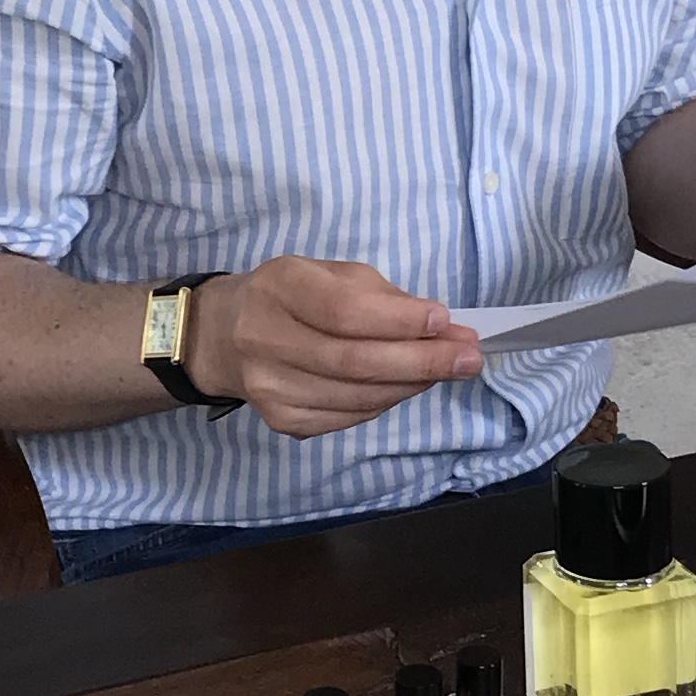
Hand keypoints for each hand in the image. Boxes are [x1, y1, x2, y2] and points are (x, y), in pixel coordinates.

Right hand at [192, 259, 484, 439]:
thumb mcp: (331, 275)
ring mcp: (269, 387)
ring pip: (358, 396)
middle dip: (422, 361)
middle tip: (469, 357)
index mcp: (278, 287)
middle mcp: (264, 339)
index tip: (445, 321)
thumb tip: (446, 329)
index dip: (398, 320)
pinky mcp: (281, 420)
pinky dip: (388, 400)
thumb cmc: (294, 296)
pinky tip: (408, 385)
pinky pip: (350, 416)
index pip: (343, 311)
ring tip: (450, 369)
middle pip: (354, 361)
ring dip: (413, 384)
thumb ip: (386, 299)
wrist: (227, 335)